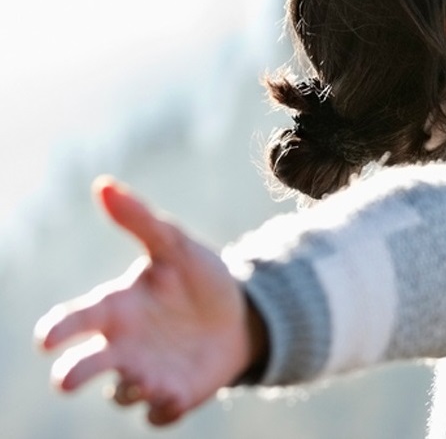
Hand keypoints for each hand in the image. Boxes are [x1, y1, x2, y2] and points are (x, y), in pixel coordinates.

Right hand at [35, 177, 259, 425]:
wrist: (243, 315)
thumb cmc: (198, 280)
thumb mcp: (176, 246)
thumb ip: (140, 220)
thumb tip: (103, 185)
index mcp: (116, 309)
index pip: (76, 320)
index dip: (58, 330)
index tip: (47, 338)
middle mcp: (122, 346)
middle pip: (84, 368)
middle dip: (74, 374)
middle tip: (66, 379)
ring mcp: (145, 374)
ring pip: (121, 393)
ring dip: (130, 388)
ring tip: (147, 379)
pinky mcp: (173, 397)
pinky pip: (158, 414)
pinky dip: (161, 409)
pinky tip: (175, 396)